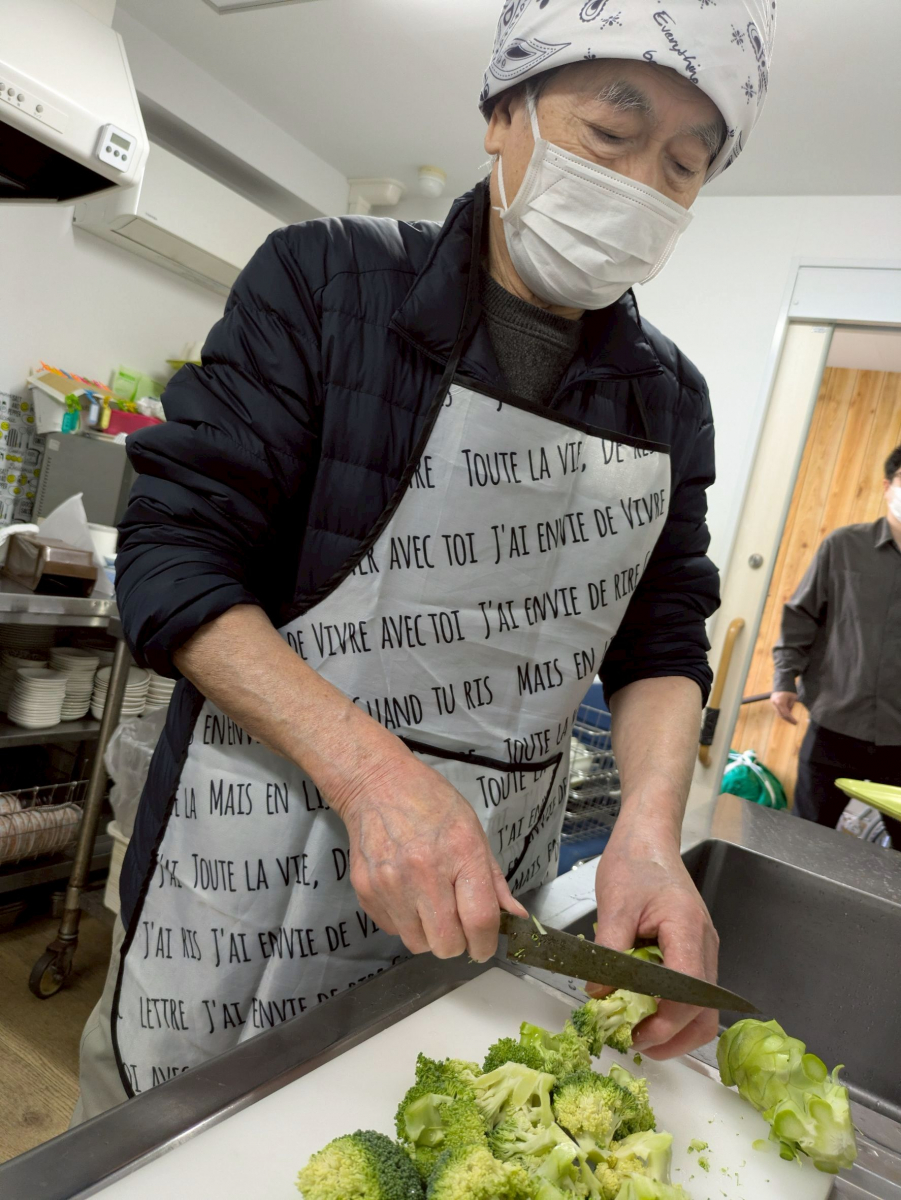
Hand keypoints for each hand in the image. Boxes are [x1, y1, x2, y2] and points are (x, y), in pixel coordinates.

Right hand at [335, 750, 526, 962]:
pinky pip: (392, 930)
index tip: (484, 946)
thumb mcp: (472, 830)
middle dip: (457, 943)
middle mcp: (424, 872)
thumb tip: (516, 915)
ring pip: (417, 944)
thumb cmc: (431, 802)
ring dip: (428, 934)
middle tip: (456, 923)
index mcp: (460, 853)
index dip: (486, 944)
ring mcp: (390, 884)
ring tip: (428, 905)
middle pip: (447, 944)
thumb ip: (493, 879)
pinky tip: (405, 894)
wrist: (376, 784)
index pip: (479, 920)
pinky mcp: (366, 891)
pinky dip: (403, 921)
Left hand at [589, 824, 718, 1059]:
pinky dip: (675, 1011)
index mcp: (687, 930)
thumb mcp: (614, 904)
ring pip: (704, 1007)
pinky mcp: (695, 950)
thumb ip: (608, 951)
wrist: (649, 839)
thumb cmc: (634, 864)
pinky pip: (694, 991)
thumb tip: (598, 996)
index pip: (690, 993)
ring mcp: (703, 949)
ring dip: (677, 1029)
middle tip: (638, 1044)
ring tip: (641, 1035)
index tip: (638, 1036)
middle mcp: (704, 945)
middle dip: (676, 1038)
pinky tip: (646, 1011)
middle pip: (706, 1010)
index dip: (667, 1023)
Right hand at [770, 691, 798, 724]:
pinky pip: (777, 710)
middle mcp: (775, 703)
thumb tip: (789, 713)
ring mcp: (772, 702)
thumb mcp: (793, 698)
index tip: (796, 723)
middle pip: (781, 715)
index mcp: (780, 702)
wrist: (782, 682)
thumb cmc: (789, 690)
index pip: (786, 714)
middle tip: (794, 723)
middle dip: (788, 719)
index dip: (791, 719)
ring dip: (784, 716)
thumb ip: (791, 706)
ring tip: (791, 719)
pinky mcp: (772, 701)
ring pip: (778, 713)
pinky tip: (787, 714)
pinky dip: (782, 712)